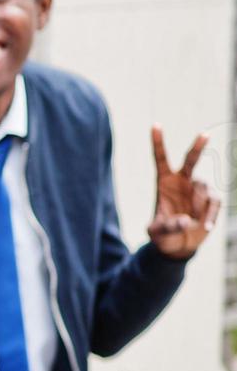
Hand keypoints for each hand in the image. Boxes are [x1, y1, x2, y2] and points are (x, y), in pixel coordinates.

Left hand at [148, 125, 219, 259]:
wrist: (178, 245)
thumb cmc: (162, 235)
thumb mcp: (158, 233)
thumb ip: (168, 226)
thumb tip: (185, 221)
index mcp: (163, 183)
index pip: (160, 159)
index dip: (158, 142)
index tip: (155, 124)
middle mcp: (182, 181)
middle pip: (190, 160)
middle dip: (198, 147)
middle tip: (205, 134)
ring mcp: (198, 189)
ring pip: (204, 188)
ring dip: (198, 206)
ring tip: (191, 223)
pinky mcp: (211, 200)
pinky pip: (214, 203)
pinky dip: (210, 215)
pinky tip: (205, 227)